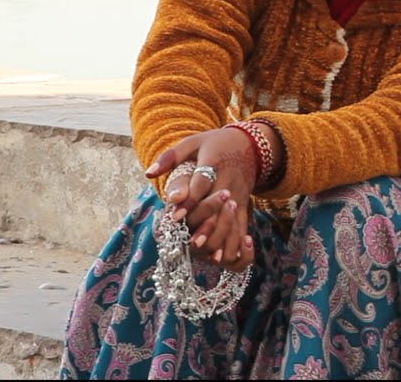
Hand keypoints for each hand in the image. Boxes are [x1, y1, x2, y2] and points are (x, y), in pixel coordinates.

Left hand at [145, 127, 258, 271]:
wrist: (251, 145)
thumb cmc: (216, 144)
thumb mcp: (194, 142)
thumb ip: (171, 157)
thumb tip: (149, 173)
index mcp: (214, 163)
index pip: (202, 183)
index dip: (190, 199)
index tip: (176, 215)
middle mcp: (228, 182)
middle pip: (218, 207)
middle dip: (205, 226)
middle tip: (191, 243)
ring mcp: (239, 196)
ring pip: (231, 221)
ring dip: (221, 238)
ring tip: (208, 255)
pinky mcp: (244, 207)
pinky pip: (242, 227)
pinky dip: (236, 244)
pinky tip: (224, 258)